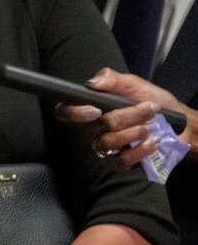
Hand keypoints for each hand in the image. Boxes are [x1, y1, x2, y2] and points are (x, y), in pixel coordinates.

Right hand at [58, 68, 192, 166]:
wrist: (179, 123)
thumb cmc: (154, 102)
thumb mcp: (136, 85)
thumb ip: (114, 79)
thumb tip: (92, 83)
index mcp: (92, 110)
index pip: (65, 112)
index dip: (72, 112)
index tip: (95, 109)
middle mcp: (94, 130)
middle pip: (95, 127)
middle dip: (127, 116)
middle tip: (150, 109)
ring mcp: (105, 149)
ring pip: (107, 142)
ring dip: (135, 132)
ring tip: (152, 127)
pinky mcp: (118, 164)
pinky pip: (120, 160)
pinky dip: (140, 150)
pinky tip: (153, 141)